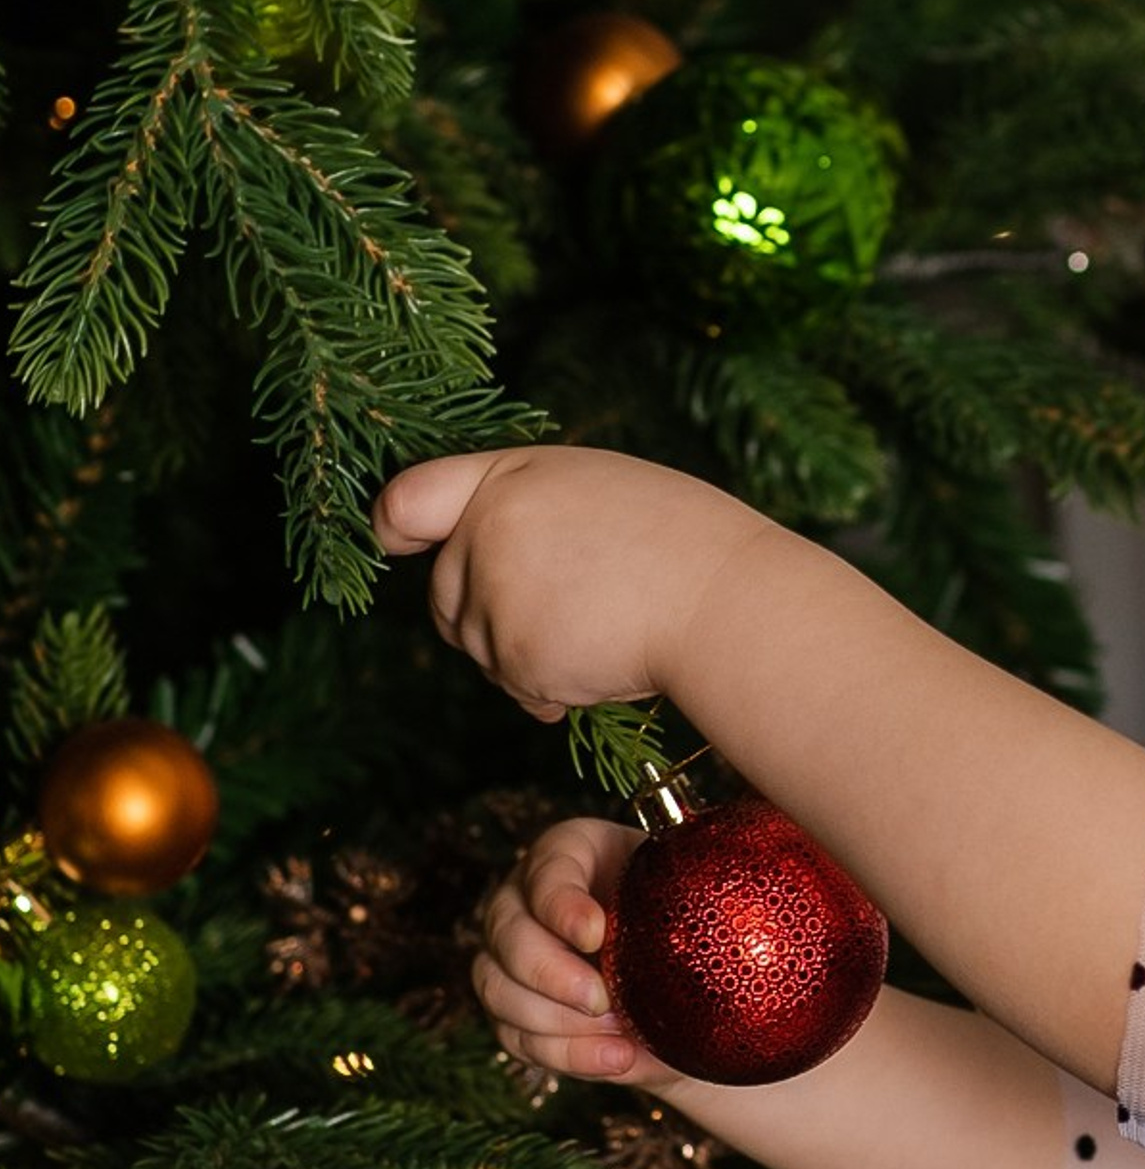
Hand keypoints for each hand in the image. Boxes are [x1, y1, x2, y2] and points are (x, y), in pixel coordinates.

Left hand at [373, 448, 768, 720]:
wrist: (727, 600)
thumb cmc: (682, 542)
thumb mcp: (593, 491)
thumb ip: (525, 512)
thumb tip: (476, 564)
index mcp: (510, 478)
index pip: (409, 500)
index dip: (393, 526)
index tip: (393, 543)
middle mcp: (488, 533)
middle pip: (443, 593)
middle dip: (483, 612)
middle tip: (563, 608)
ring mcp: (496, 597)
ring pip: (478, 649)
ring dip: (522, 655)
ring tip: (600, 629)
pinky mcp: (515, 656)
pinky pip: (514, 687)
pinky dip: (550, 690)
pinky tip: (603, 665)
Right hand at [471, 815, 684, 1089]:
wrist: (688, 973)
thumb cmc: (690, 914)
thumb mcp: (696, 887)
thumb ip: (701, 881)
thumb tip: (725, 886)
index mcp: (568, 853)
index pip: (547, 871)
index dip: (561, 905)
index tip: (596, 934)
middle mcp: (524, 901)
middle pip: (507, 934)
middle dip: (551, 973)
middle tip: (602, 1000)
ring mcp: (509, 958)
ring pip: (499, 990)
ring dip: (557, 1023)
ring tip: (619, 1041)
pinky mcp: (514, 1013)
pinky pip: (518, 1038)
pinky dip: (567, 1055)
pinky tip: (615, 1059)